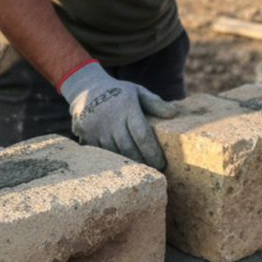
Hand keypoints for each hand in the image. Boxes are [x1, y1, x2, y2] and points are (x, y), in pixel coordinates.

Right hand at [59, 61, 174, 168]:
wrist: (86, 89)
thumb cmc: (119, 93)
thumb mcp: (138, 92)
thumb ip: (155, 103)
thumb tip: (174, 112)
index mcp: (127, 108)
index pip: (142, 135)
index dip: (152, 152)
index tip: (162, 164)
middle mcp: (111, 120)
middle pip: (129, 149)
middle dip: (143, 162)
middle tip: (155, 171)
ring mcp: (97, 129)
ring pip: (116, 154)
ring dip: (129, 163)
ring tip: (142, 171)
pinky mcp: (87, 136)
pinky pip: (102, 154)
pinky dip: (114, 161)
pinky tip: (124, 165)